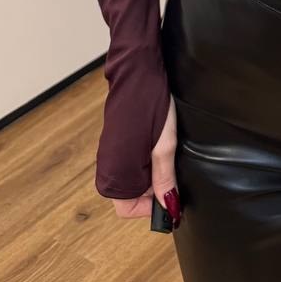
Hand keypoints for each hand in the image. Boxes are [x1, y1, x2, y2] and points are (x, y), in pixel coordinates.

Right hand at [109, 95, 180, 225]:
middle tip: (172, 173)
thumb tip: (169, 206)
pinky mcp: (115, 142)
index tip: (170, 196)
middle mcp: (108, 166)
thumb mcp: (165, 144)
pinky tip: (158, 146)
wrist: (137, 72)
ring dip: (150, 175)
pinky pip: (129, 164)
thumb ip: (164, 177)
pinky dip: (145, 162)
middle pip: (130, 195)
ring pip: (131, 179)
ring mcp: (110, 153)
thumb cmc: (150, 104)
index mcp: (115, 171)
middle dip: (152, 191)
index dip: (150, 208)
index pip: (127, 209)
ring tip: (167, 156)